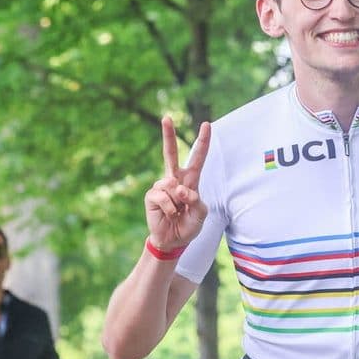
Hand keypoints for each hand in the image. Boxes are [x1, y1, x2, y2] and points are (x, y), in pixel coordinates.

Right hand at [144, 115, 211, 253]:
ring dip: (178, 204)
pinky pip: (164, 197)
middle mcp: (175, 179)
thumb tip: (179, 188)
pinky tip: (168, 214)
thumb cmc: (188, 226)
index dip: (203, 142)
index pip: (198, 158)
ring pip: (172, 186)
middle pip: (171, 153)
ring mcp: (162, 186)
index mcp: (190, 180)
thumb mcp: (200, 215)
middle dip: (168, 135)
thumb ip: (196, 200)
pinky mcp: (152, 195)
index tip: (207, 125)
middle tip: (166, 117)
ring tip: (177, 212)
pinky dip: (170, 209)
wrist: (172, 240)